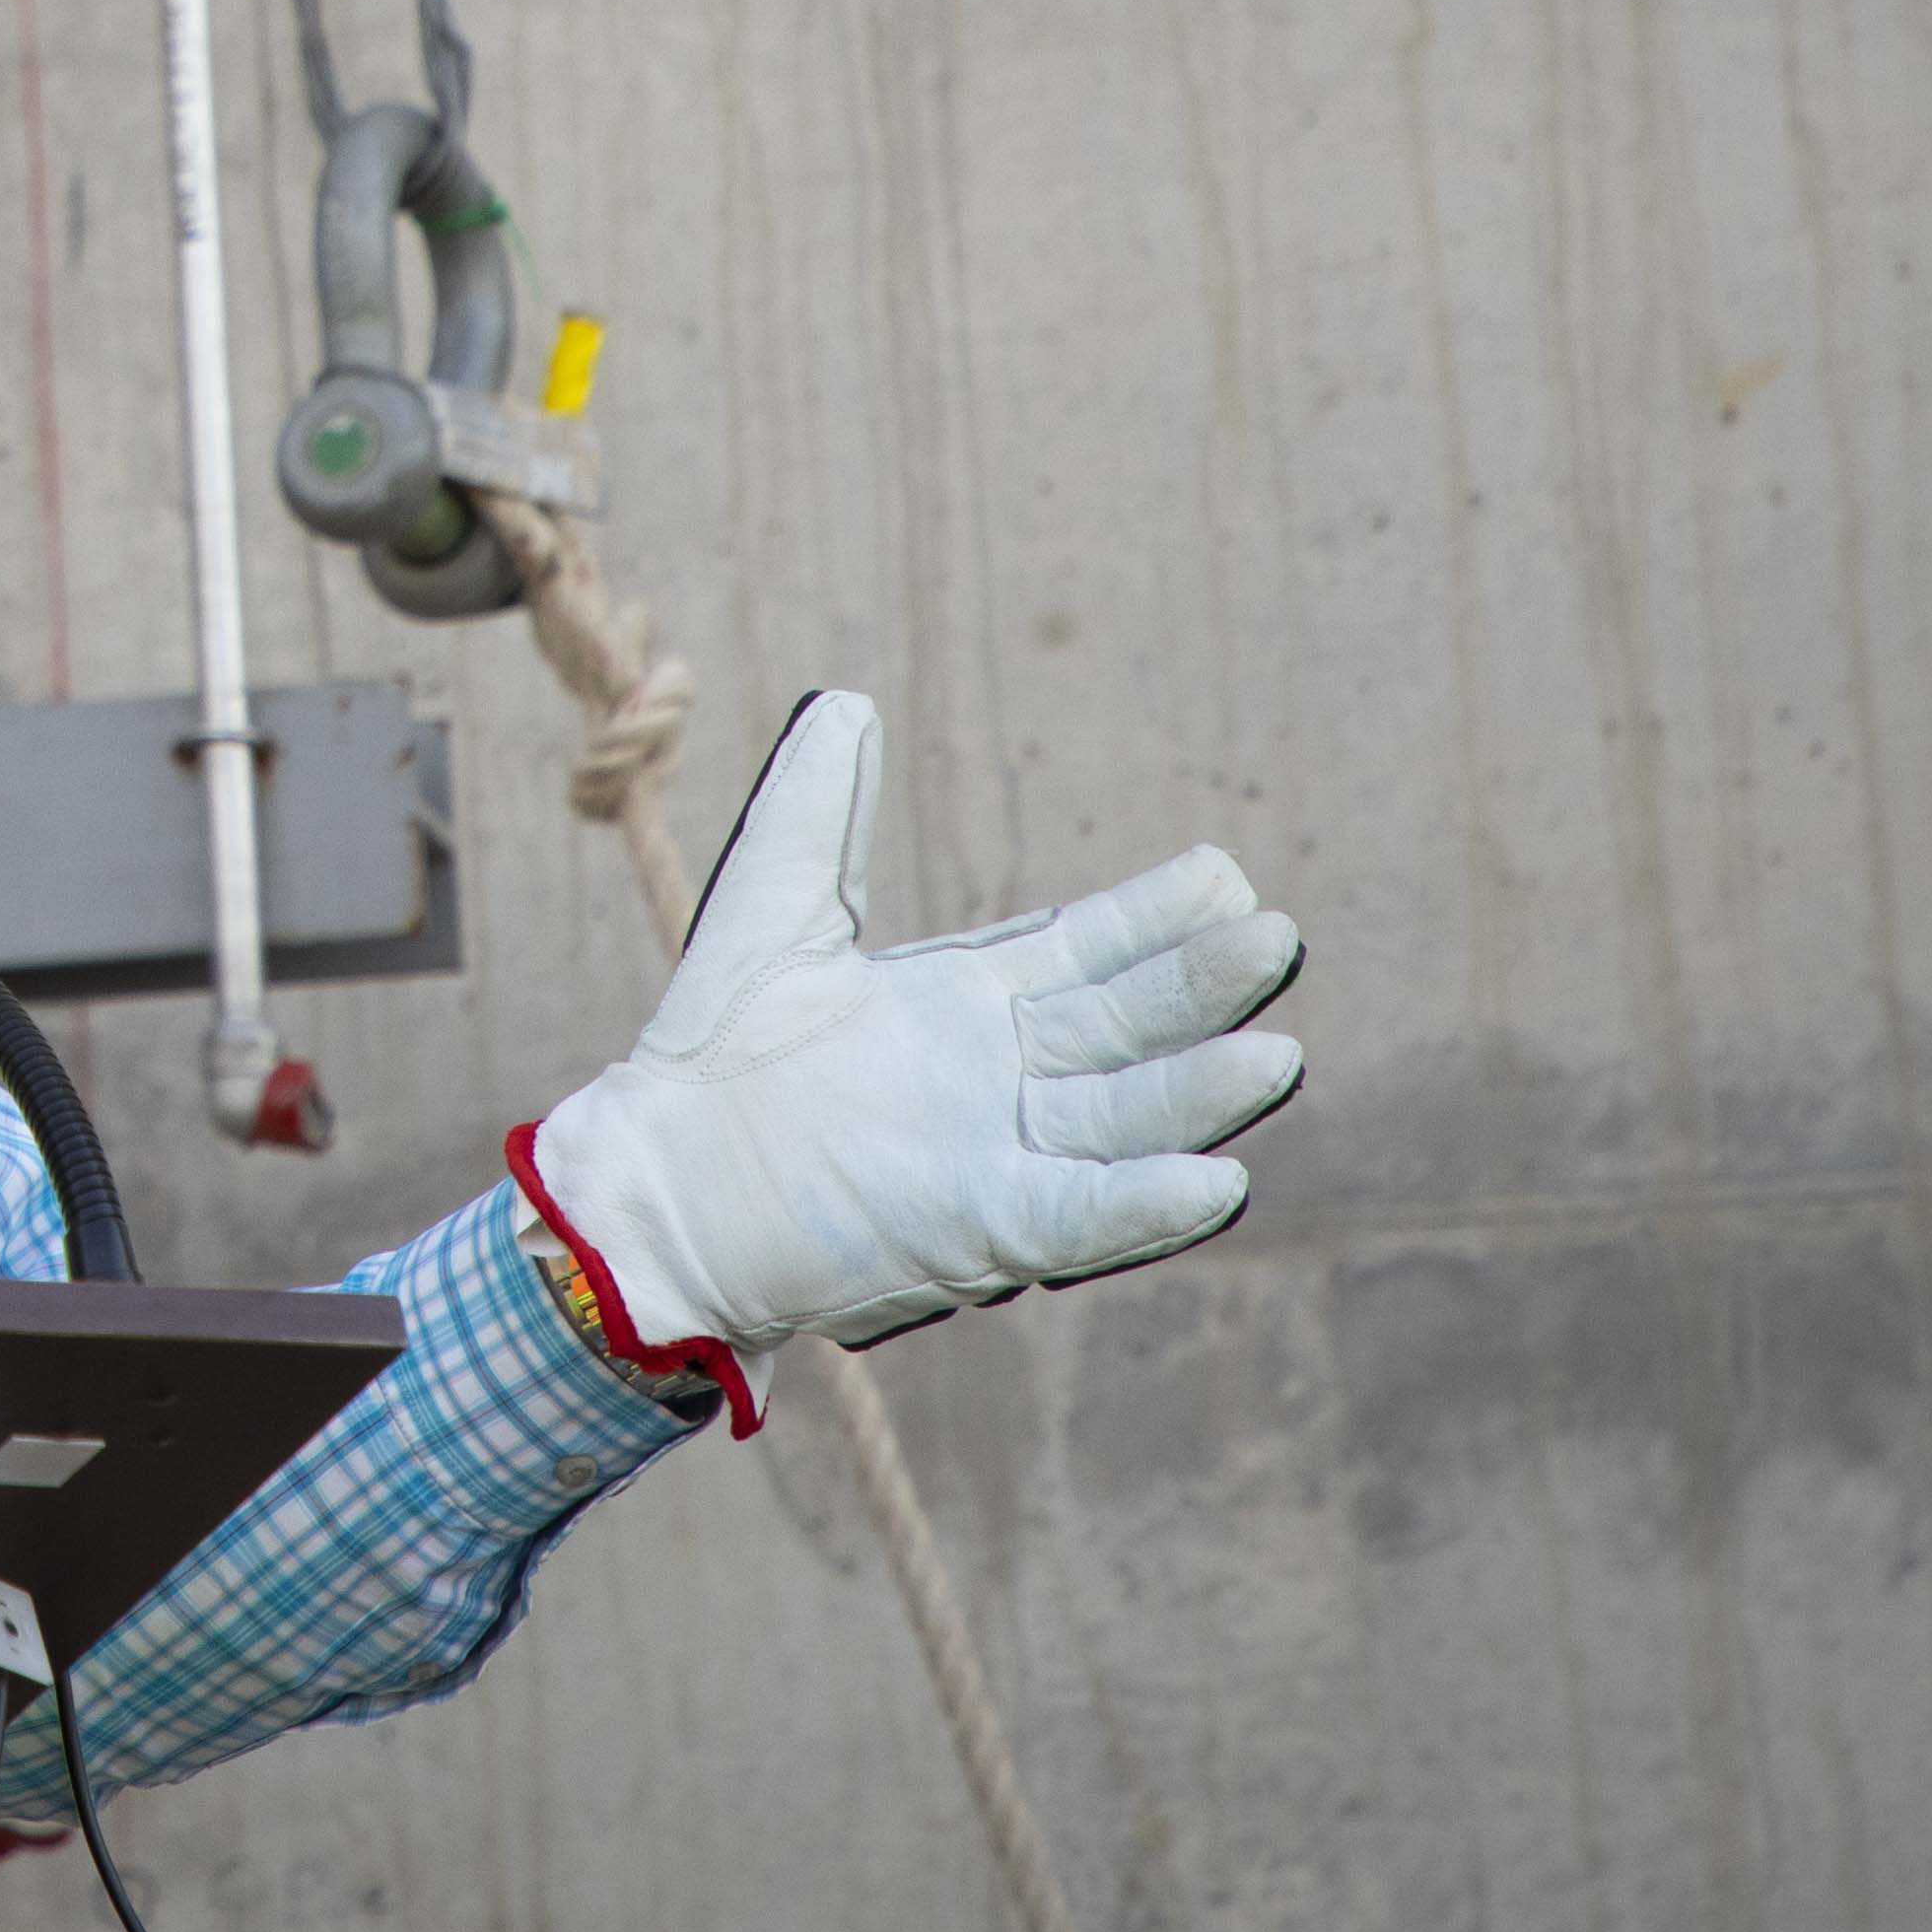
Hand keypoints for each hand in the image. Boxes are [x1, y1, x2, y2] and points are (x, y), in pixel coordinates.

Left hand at [513, 692, 1301, 1429]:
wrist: (655, 1176)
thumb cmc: (711, 1053)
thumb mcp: (773, 908)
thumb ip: (818, 810)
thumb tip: (847, 701)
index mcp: (969, 1006)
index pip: (1086, 952)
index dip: (1156, 918)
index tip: (1226, 874)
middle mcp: (1001, 1082)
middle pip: (1126, 1028)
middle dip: (1199, 989)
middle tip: (1276, 939)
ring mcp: (996, 1158)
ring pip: (1124, 1121)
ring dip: (1199, 1094)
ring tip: (1276, 1057)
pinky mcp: (972, 1229)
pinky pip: (1074, 1216)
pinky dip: (1140, 1204)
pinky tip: (1213, 1182)